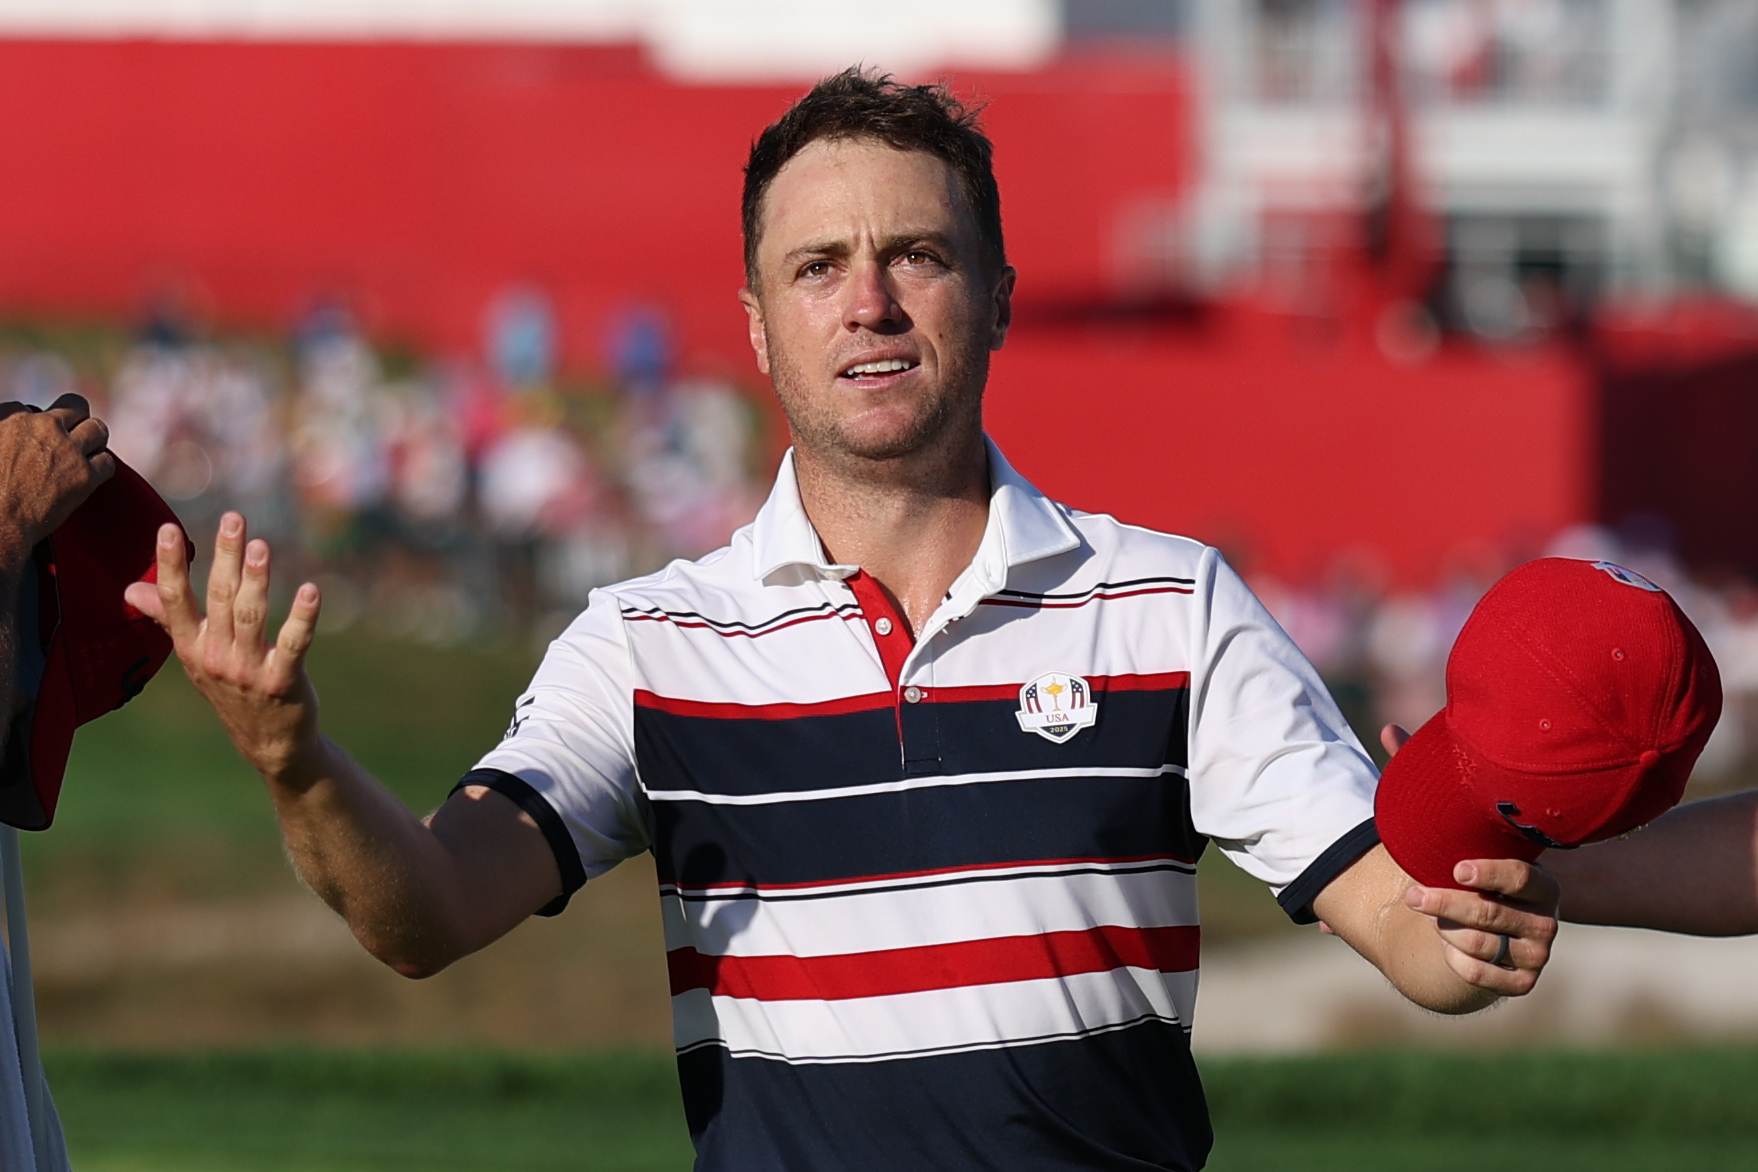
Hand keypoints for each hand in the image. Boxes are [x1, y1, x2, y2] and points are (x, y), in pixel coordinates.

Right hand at [0, 393, 115, 562]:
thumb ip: (5, 433)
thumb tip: (11, 434)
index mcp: (13, 419)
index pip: (30, 407)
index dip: (32, 423)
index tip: (31, 439)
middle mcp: (45, 428)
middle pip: (75, 405)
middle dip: (75, 417)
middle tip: (72, 433)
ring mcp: (69, 450)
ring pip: (98, 428)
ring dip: (93, 439)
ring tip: (86, 450)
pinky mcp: (86, 476)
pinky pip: (107, 462)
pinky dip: (100, 467)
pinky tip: (90, 473)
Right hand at [125, 512, 323, 780]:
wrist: (268, 741)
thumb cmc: (231, 687)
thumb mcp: (195, 655)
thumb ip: (167, 618)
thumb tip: (130, 589)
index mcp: (192, 647)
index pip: (176, 600)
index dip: (168, 566)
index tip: (166, 528)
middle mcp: (215, 657)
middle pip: (219, 598)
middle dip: (226, 557)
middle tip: (234, 520)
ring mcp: (248, 670)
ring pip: (251, 616)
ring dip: (256, 580)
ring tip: (261, 546)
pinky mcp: (283, 680)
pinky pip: (294, 644)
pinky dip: (303, 617)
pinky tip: (312, 591)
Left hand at [1382, 720, 1559, 994]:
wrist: (1488, 922)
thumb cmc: (1467, 863)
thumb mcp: (1454, 827)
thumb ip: (1426, 779)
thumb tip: (1388, 727)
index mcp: (1540, 877)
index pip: (1522, 876)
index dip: (1490, 872)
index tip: (1454, 867)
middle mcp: (1547, 916)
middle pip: (1492, 913)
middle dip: (1444, 904)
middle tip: (1410, 894)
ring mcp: (1538, 952)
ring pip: (1483, 945)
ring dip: (1446, 932)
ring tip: (1428, 915)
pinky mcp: (1524, 982)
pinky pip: (1485, 977)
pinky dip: (1457, 964)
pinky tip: (1443, 948)